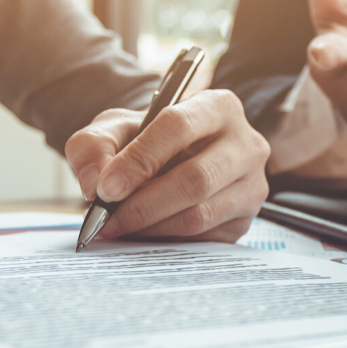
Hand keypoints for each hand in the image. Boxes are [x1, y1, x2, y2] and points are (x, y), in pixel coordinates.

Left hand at [65, 89, 269, 242]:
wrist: (175, 162)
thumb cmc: (149, 141)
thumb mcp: (116, 129)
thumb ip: (94, 145)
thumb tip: (95, 183)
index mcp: (217, 106)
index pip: (178, 127)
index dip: (139, 160)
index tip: (106, 188)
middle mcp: (246, 143)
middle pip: (195, 179)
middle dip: (143, 204)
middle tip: (107, 219)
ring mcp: (252, 184)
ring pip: (200, 214)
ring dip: (152, 227)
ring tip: (119, 228)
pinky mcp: (245, 219)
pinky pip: (204, 238)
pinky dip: (167, 240)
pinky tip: (144, 235)